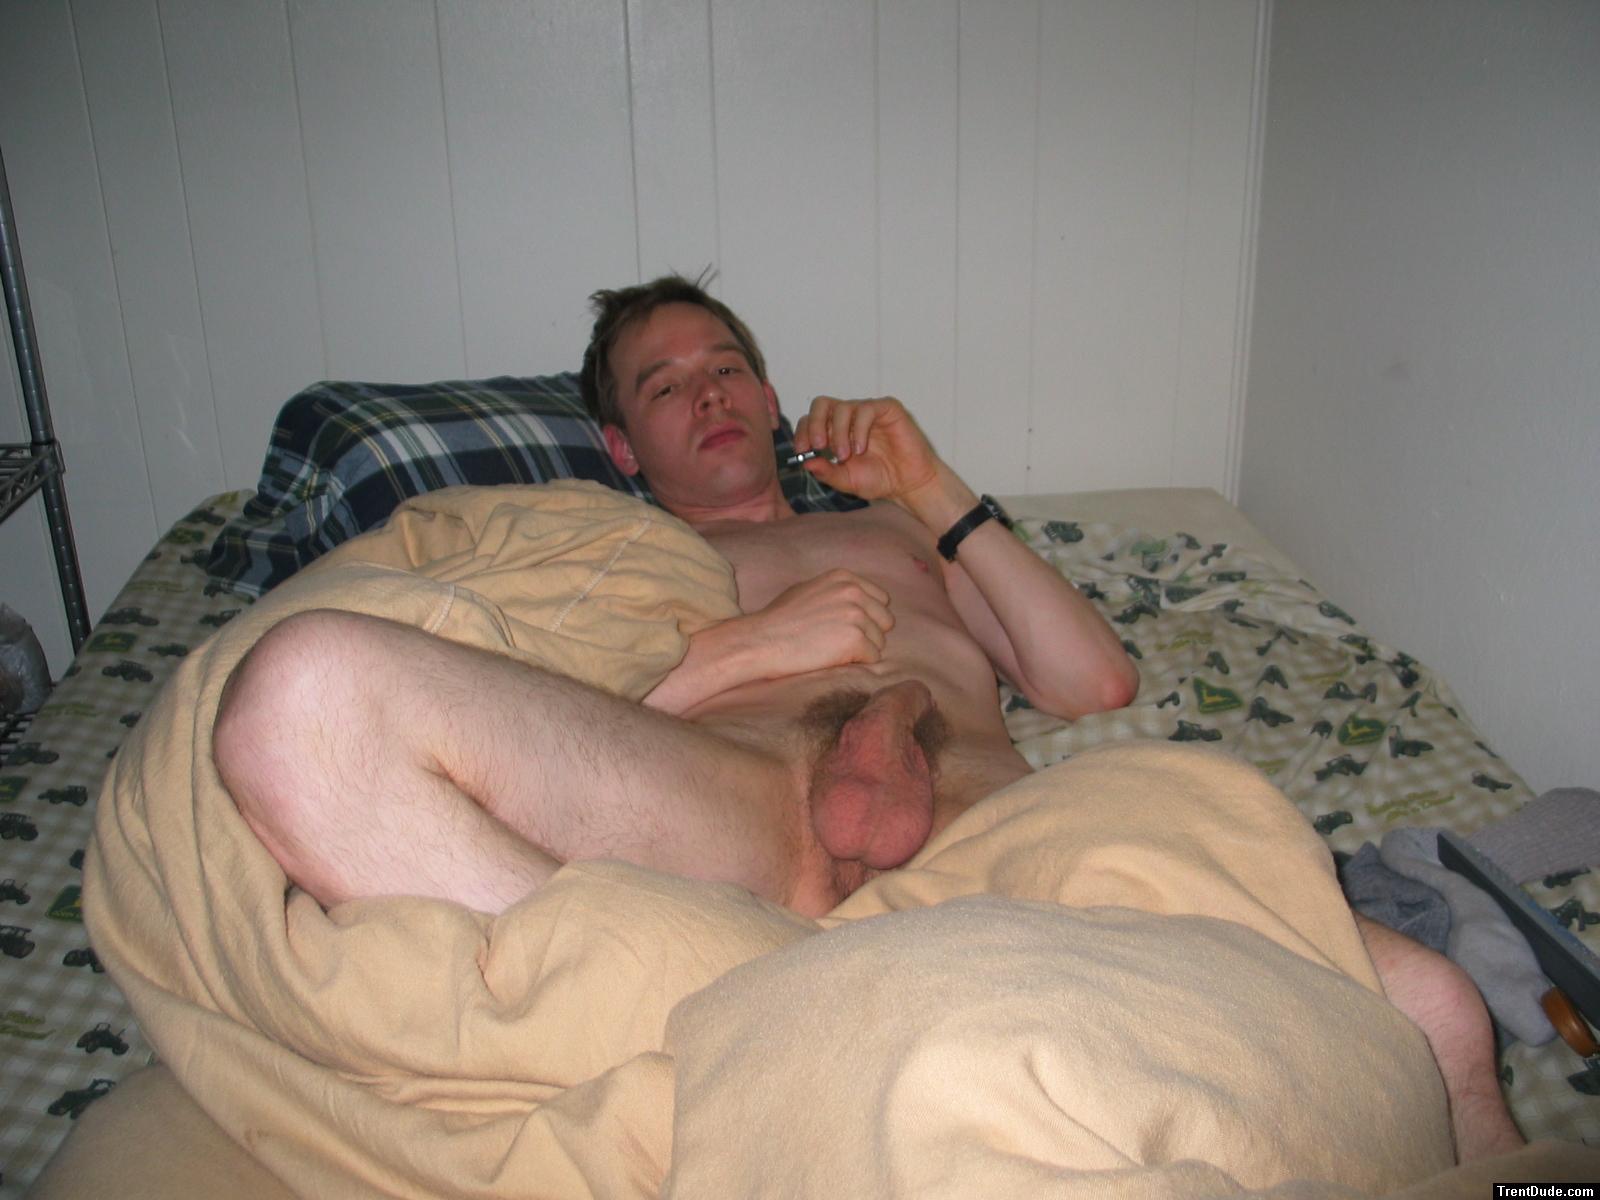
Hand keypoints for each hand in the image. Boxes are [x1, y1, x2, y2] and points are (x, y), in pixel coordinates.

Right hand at [734, 568, 894, 676]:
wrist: (762, 640)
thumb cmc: (779, 619)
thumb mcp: (807, 590)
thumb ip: (835, 591)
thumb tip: (856, 597)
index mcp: (845, 578)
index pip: (881, 600)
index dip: (867, 617)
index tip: (845, 627)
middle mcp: (854, 592)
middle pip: (884, 620)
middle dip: (868, 633)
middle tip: (839, 641)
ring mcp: (857, 615)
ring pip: (879, 641)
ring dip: (861, 650)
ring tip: (832, 650)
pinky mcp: (856, 639)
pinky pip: (873, 658)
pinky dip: (856, 663)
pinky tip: (833, 659)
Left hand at [792, 396, 941, 506]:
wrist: (908, 484)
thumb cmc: (879, 479)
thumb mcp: (846, 480)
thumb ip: (826, 472)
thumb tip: (806, 463)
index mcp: (835, 431)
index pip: (811, 420)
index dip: (803, 432)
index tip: (803, 451)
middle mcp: (849, 417)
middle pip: (821, 405)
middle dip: (815, 423)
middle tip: (818, 444)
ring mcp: (867, 411)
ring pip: (843, 407)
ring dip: (839, 433)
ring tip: (845, 455)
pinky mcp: (887, 409)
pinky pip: (866, 409)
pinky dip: (859, 429)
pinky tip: (861, 448)